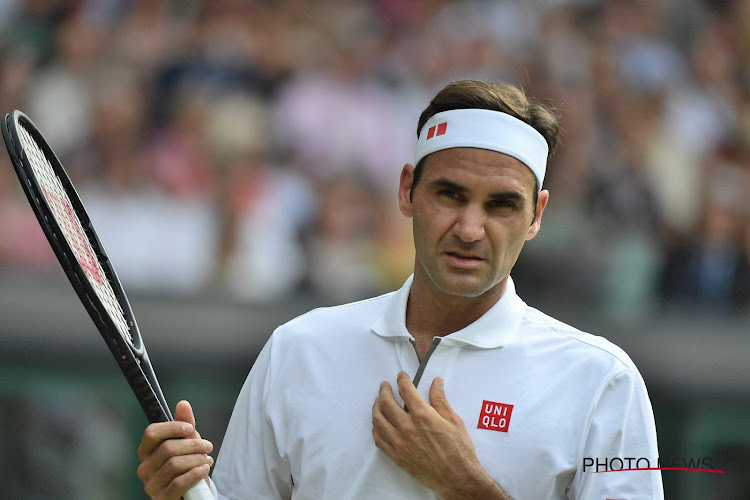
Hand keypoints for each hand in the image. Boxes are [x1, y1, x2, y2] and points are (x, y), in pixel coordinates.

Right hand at [137, 400, 213, 499]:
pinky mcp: (161, 499)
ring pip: (174, 465)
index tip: (189, 428)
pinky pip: (178, 483)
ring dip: (197, 460)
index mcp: (147, 451)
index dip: (172, 428)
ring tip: (207, 460)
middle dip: (193, 445)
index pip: (151, 433)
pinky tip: (204, 470)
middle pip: (167, 448)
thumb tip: (183, 404)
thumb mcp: (188, 443)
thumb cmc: (187, 466)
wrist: (192, 493)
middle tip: (208, 447)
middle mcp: (144, 468)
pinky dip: (195, 474)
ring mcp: (151, 485)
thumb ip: (185, 424)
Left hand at [371, 372, 508, 499]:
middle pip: (386, 403)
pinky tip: (379, 424)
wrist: (457, 478)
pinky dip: (376, 428)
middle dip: (384, 390)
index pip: (406, 390)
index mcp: (423, 416)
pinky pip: (379, 440)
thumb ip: (440, 400)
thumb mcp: (454, 420)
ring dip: (376, 407)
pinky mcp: (397, 456)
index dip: (402, 380)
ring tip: (378, 402)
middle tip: (384, 386)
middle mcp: (408, 427)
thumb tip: (436, 383)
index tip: (401, 376)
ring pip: (378, 420)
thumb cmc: (459, 450)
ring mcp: (400, 443)